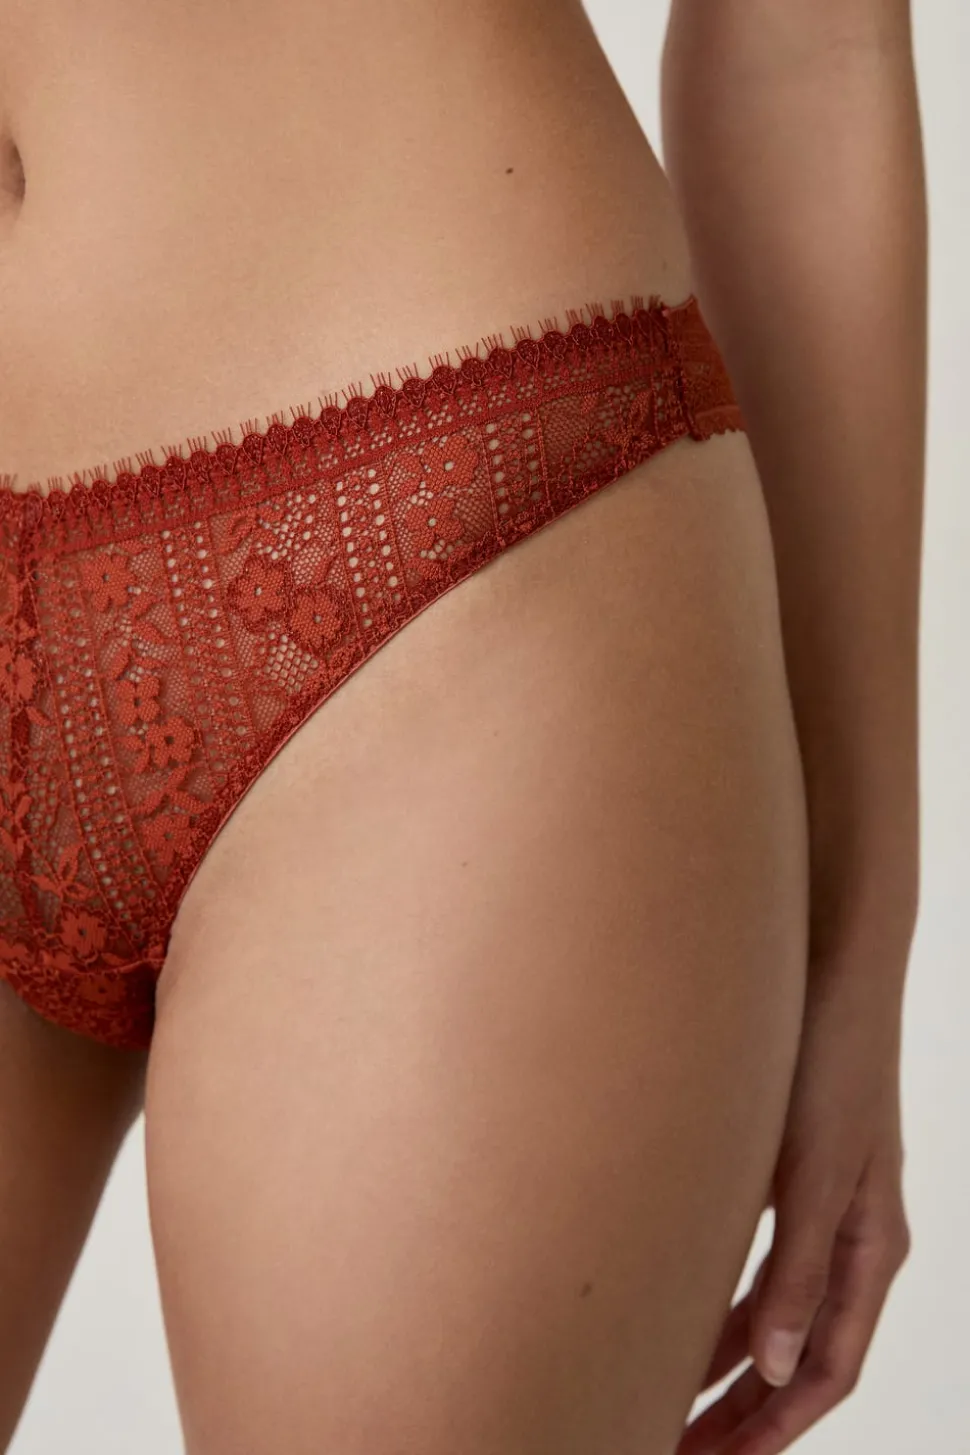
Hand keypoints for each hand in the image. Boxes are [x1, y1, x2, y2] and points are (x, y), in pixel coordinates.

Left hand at [675, 954, 911, 1454]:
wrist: (827, 966)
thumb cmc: (832, 1059)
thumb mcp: (815, 1170)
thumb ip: (800, 1268)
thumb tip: (780, 1366)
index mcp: (868, 1247)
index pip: (827, 1373)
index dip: (773, 1431)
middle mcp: (844, 1238)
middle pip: (796, 1356)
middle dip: (741, 1415)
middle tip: (675, 1452)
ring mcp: (814, 1206)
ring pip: (769, 1315)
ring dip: (722, 1367)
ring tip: (661, 1404)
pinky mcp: (782, 1174)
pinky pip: (751, 1266)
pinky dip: (718, 1305)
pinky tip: (670, 1319)